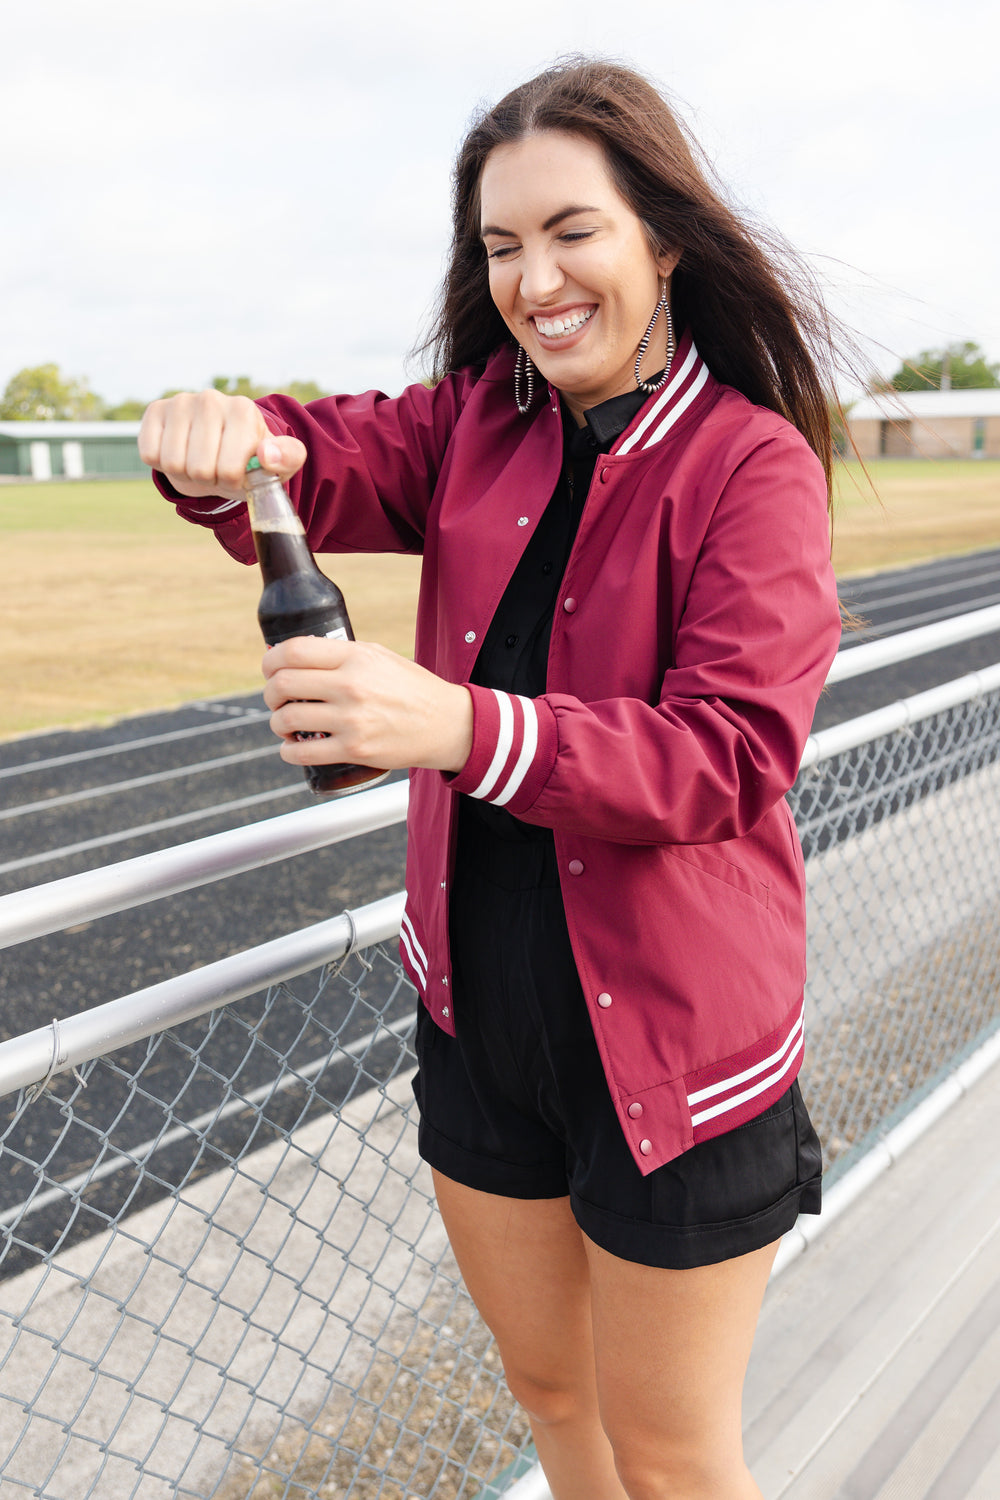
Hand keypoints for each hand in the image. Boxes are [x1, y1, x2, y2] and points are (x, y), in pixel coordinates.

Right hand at [137, 389, 306, 502]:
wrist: (222, 450)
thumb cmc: (251, 460)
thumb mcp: (280, 464)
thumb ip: (287, 458)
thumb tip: (266, 455)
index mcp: (243, 410)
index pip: (229, 469)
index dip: (231, 482)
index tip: (238, 472)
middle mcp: (211, 399)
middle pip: (199, 470)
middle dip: (209, 480)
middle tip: (217, 469)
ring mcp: (180, 402)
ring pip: (173, 464)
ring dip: (186, 474)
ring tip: (200, 462)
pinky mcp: (155, 410)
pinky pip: (150, 455)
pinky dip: (163, 465)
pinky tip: (179, 453)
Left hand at [261, 636, 473, 774]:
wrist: (446, 724)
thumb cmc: (411, 688)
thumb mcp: (379, 656)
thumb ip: (342, 653)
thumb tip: (297, 656)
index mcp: (355, 657)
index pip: (293, 652)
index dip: (270, 660)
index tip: (269, 668)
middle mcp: (350, 686)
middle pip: (282, 684)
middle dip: (269, 693)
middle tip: (275, 699)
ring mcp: (352, 719)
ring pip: (287, 719)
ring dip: (276, 723)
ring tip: (285, 724)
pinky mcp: (355, 749)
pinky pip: (302, 753)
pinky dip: (287, 751)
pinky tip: (290, 748)